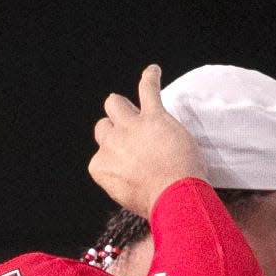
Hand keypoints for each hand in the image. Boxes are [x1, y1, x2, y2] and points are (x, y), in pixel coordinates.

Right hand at [88, 64, 206, 218]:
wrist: (175, 198)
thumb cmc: (158, 204)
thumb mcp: (128, 198)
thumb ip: (122, 180)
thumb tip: (129, 174)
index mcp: (100, 167)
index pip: (101, 154)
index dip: (115, 158)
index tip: (129, 165)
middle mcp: (110, 144)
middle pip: (104, 127)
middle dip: (115, 131)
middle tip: (131, 139)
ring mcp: (130, 127)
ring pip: (115, 104)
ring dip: (122, 106)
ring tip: (134, 108)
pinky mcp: (153, 117)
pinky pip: (148, 89)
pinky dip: (150, 78)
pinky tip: (153, 72)